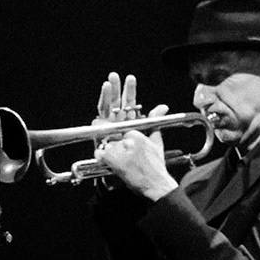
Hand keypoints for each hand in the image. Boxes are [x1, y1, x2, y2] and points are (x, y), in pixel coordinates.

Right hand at [93, 71, 176, 198]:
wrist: (147, 183)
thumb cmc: (148, 163)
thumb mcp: (153, 138)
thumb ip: (154, 121)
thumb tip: (162, 106)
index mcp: (130, 125)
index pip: (127, 105)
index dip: (128, 92)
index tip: (130, 78)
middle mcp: (118, 129)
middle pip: (114, 106)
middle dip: (114, 90)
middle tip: (113, 76)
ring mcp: (111, 137)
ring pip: (106, 115)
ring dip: (106, 100)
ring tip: (106, 85)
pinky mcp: (105, 149)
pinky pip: (101, 136)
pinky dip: (99, 124)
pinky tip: (97, 115)